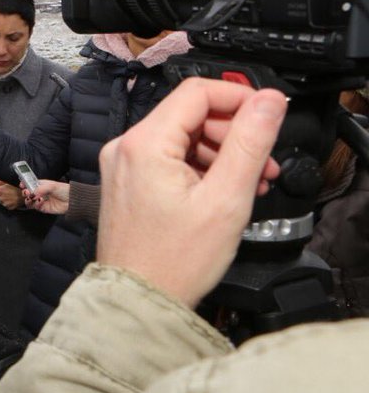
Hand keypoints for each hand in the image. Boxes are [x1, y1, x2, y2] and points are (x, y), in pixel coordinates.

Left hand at [0, 181, 23, 209]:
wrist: (24, 196)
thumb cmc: (16, 189)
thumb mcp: (7, 183)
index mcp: (0, 190)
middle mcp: (1, 197)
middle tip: (3, 192)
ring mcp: (5, 203)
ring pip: (0, 201)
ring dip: (2, 199)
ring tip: (8, 196)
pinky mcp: (8, 207)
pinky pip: (5, 205)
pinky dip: (7, 203)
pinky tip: (10, 200)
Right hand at [24, 179, 69, 213]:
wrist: (72, 200)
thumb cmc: (64, 190)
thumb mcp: (52, 186)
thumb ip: (41, 188)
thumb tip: (32, 192)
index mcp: (41, 185)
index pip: (30, 184)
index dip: (25, 184)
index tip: (22, 184)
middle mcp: (39, 193)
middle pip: (28, 193)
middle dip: (25, 193)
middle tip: (26, 192)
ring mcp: (41, 200)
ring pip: (29, 201)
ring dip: (28, 200)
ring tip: (31, 198)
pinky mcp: (43, 208)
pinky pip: (36, 207)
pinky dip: (36, 205)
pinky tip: (40, 201)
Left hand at [97, 78, 284, 307]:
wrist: (139, 300)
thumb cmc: (173, 261)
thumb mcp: (225, 198)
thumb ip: (249, 143)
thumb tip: (269, 102)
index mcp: (144, 144)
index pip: (197, 92)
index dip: (239, 97)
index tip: (268, 114)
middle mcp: (125, 148)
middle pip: (191, 115)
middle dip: (234, 134)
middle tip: (264, 163)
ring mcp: (124, 165)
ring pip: (183, 137)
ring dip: (222, 154)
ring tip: (250, 184)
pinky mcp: (128, 181)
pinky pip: (170, 158)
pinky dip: (201, 168)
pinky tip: (224, 191)